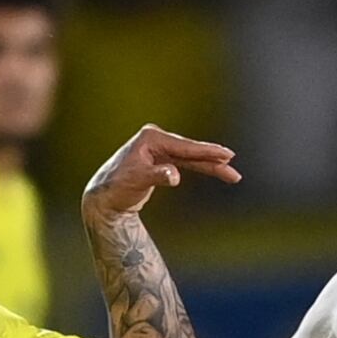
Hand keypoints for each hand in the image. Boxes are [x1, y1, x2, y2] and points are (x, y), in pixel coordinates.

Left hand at [81, 124, 240, 217]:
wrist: (103, 199)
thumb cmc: (116, 189)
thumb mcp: (136, 182)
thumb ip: (157, 176)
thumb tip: (174, 175)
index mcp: (151, 137)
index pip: (185, 146)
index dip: (207, 151)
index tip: (226, 155)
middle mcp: (156, 139)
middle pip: (191, 150)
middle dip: (213, 159)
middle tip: (233, 164)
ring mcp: (158, 149)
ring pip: (191, 157)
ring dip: (210, 165)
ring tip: (230, 174)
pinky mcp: (160, 159)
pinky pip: (185, 163)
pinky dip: (199, 167)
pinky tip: (213, 169)